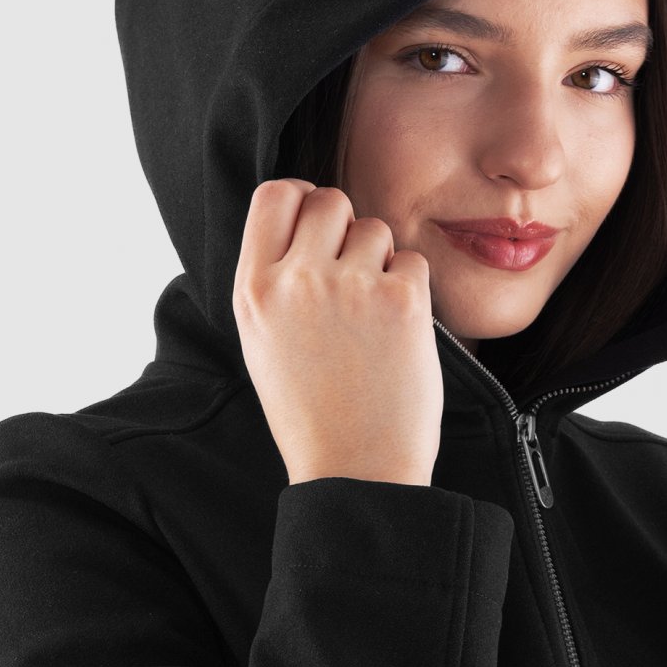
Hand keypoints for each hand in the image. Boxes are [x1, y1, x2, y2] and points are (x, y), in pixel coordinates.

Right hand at [233, 180, 443, 485]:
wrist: (356, 472)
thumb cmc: (312, 414)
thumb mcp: (263, 343)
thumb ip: (273, 279)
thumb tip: (301, 219)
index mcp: (253, 290)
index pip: (273, 194)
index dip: (301, 200)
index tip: (317, 225)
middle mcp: (296, 280)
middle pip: (329, 200)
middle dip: (346, 228)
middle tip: (352, 278)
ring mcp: (349, 287)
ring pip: (376, 229)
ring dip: (381, 263)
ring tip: (372, 321)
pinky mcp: (402, 301)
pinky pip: (413, 262)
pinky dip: (411, 291)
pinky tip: (397, 335)